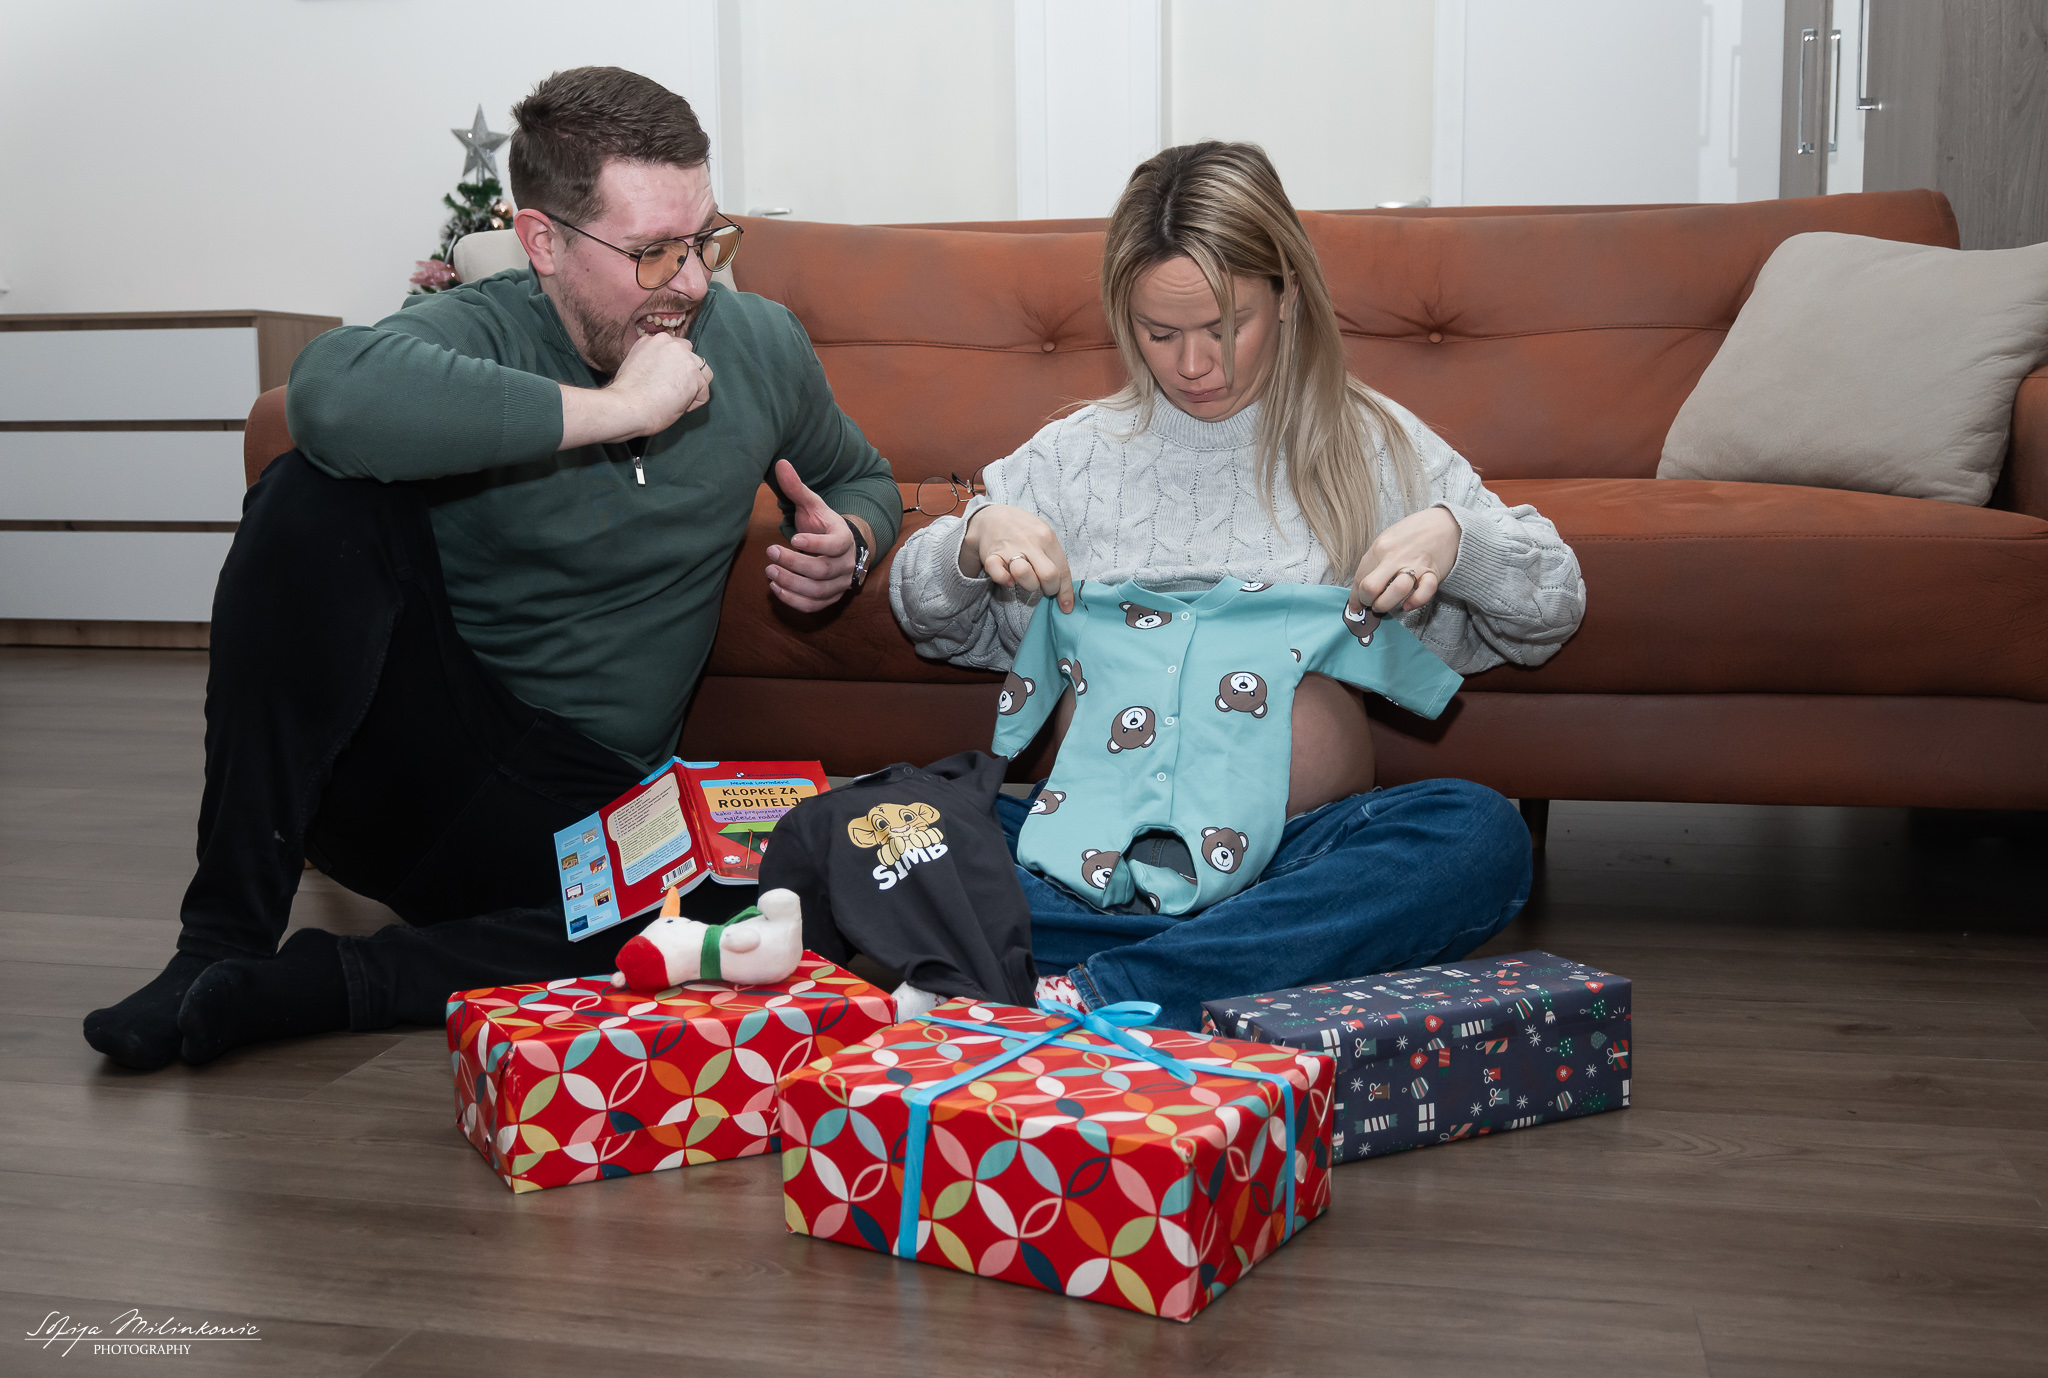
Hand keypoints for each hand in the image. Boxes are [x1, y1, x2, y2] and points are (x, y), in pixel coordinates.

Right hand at [558, 331, 712, 447]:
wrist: (626, 407)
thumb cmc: (626, 395)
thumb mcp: (635, 365)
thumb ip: (653, 361)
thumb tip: (665, 371)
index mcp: (653, 340)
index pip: (675, 351)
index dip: (672, 370)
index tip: (660, 383)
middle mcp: (670, 343)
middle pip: (691, 358)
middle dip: (686, 376)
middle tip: (668, 393)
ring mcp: (684, 358)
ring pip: (702, 374)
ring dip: (692, 389)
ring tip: (673, 400)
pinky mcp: (694, 375)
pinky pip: (703, 393)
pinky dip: (693, 404)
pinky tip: (675, 406)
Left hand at [766, 459, 863, 611]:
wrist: (840, 547)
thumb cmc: (823, 524)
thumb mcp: (812, 505)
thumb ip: (796, 487)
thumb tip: (780, 463)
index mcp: (844, 538)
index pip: (835, 545)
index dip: (815, 544)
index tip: (793, 539)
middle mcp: (846, 563)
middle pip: (821, 570)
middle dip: (793, 563)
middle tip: (770, 553)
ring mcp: (839, 583)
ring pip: (817, 590)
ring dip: (791, 583)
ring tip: (769, 572)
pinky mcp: (831, 598)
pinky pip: (814, 606)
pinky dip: (793, 600)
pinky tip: (775, 588)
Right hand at [958, 503, 1074, 612]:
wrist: (990, 515)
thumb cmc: (1022, 529)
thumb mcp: (1042, 533)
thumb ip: (1052, 555)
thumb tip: (1064, 586)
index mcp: (1047, 537)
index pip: (1062, 569)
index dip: (1066, 592)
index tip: (1066, 607)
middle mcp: (1030, 542)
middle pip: (1048, 575)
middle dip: (1049, 590)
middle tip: (1044, 588)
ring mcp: (1010, 548)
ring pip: (1024, 575)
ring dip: (1028, 585)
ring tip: (1026, 580)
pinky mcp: (992, 555)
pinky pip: (999, 574)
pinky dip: (1004, 580)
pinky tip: (1008, 579)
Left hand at [1350, 506, 1461, 616]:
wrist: (1445, 523)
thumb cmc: (1413, 532)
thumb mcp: (1387, 540)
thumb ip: (1374, 561)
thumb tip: (1361, 586)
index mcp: (1379, 548)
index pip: (1360, 578)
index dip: (1355, 598)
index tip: (1356, 606)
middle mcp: (1394, 557)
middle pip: (1370, 588)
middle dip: (1368, 602)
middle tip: (1373, 604)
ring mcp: (1414, 565)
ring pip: (1394, 592)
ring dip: (1387, 605)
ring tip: (1388, 604)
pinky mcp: (1432, 573)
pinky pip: (1423, 593)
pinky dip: (1414, 602)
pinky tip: (1408, 604)